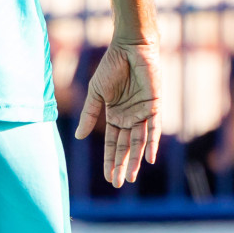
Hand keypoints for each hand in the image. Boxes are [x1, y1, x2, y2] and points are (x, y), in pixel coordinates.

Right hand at [75, 38, 161, 187]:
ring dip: (136, 159)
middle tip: (118, 184)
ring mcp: (143, 114)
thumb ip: (90, 114)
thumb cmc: (112, 66)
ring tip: (131, 177)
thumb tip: (79, 137)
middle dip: (122, 165)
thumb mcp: (96, 93)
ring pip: (139, 142)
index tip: (108, 178)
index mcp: (115, 116)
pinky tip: (149, 158)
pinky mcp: (154, 106)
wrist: (129, 48)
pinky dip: (151, 143)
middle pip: (126, 147)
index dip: (110, 160)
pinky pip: (154, 129)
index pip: (113, 143)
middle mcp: (130, 118)